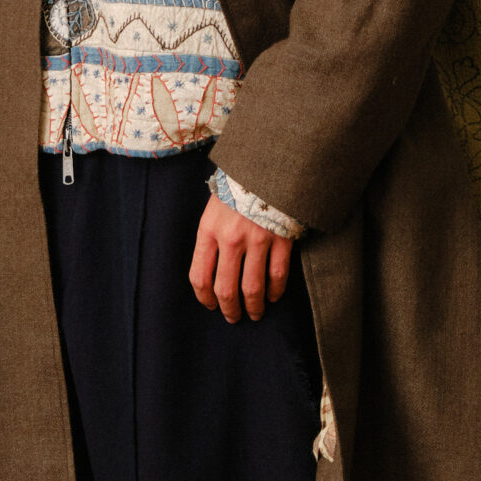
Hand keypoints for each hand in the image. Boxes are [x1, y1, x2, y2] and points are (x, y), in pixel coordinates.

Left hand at [189, 194, 294, 322]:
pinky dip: (276, 291)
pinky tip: (274, 297)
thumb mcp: (215, 206)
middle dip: (229, 309)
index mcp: (208, 229)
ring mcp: (257, 240)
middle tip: (233, 317)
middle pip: (225, 288)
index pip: (199, 276)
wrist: (269, 163)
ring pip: (252, 288)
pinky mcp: (281, 240)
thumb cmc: (238, 185)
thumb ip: (212, 234)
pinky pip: (277, 276)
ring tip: (256, 314)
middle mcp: (230, 239)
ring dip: (254, 307)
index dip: (204, 297)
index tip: (210, 305)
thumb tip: (212, 266)